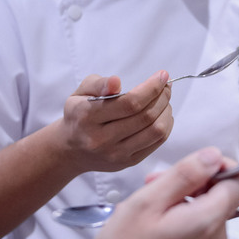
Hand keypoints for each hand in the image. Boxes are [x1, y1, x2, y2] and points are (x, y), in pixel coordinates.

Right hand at [57, 70, 173, 172]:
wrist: (71, 149)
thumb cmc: (79, 115)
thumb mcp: (80, 93)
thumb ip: (98, 84)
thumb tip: (116, 81)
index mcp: (87, 117)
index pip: (129, 103)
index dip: (151, 88)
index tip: (162, 75)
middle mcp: (101, 139)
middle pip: (145, 117)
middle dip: (162, 97)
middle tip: (166, 86)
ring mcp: (116, 154)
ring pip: (155, 131)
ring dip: (166, 111)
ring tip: (165, 100)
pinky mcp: (128, 162)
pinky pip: (156, 143)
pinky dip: (166, 125)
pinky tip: (163, 114)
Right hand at [80, 147, 238, 238]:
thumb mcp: (148, 202)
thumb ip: (185, 174)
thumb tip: (214, 155)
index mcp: (209, 222)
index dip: (220, 166)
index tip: (191, 166)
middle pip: (220, 197)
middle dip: (192, 184)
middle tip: (153, 185)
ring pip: (207, 214)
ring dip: (182, 203)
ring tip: (145, 209)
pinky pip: (199, 234)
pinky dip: (181, 222)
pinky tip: (151, 229)